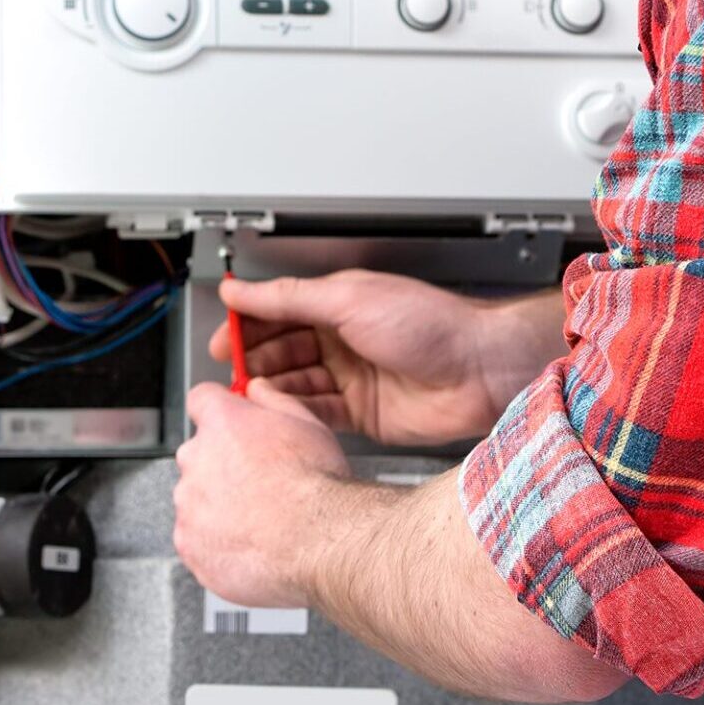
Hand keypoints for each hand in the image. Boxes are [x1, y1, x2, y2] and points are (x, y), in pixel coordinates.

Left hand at [173, 381, 350, 607]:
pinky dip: (216, 542)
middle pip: (198, 453)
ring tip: (259, 519)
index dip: (218, 411)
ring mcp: (189, 505)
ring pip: (197, 498)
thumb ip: (272, 400)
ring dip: (218, 504)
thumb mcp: (307, 424)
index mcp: (222, 423)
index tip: (229, 424)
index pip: (201, 400)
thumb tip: (257, 389)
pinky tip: (249, 543)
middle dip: (221, 464)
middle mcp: (197, 459)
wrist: (318, 542)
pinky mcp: (189, 544)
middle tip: (257, 482)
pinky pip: (196, 539)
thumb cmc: (316, 486)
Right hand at [212, 271, 553, 445]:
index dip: (248, 323)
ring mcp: (353, 378)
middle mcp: (344, 339)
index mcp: (339, 303)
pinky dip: (295, 412)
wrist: (480, 371)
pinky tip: (279, 413)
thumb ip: (290, 297)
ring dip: (272, 388)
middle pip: (283, 349)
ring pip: (296, 383)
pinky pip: (317, 413)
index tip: (223, 337)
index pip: (280, 310)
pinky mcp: (362, 414)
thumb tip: (241, 290)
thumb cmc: (433, 326)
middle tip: (231, 372)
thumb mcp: (350, 299)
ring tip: (250, 394)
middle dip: (254, 360)